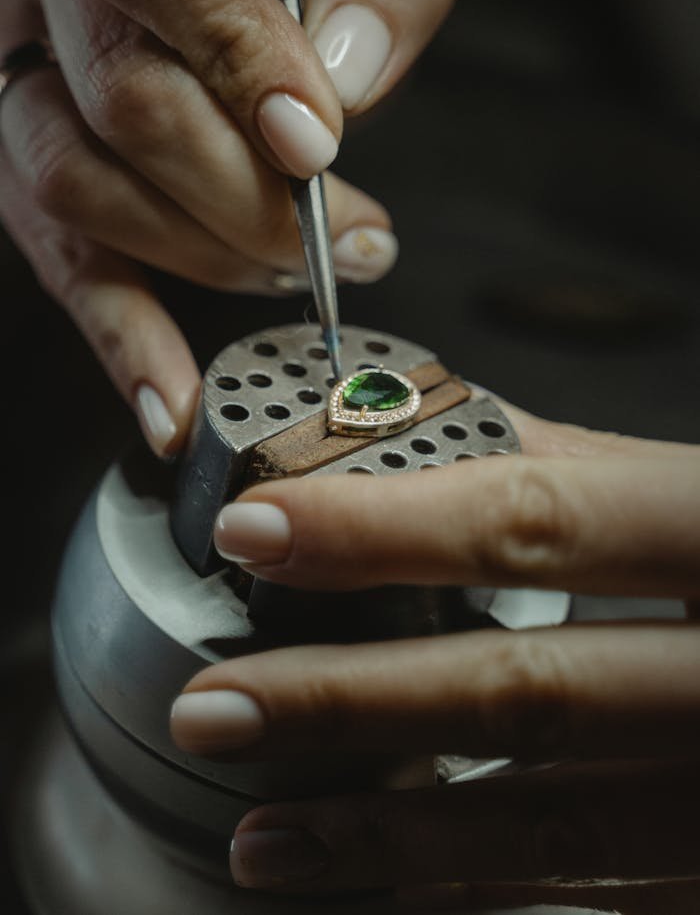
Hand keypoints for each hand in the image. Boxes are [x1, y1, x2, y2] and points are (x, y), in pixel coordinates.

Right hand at [0, 0, 459, 454]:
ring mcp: (11, 66)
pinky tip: (172, 406)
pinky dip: (120, 338)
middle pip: (122, 105)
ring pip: (76, 187)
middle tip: (352, 237)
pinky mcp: (21, 155)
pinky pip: (57, 253)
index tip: (317, 144)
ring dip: (206, 256)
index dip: (236, 61)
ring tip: (302, 270)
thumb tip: (345, 85)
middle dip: (248, 197)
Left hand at [170, 402, 699, 912]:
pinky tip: (392, 879)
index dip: (389, 527)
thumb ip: (588, 469)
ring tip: (263, 833)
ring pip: (548, 826)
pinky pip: (597, 894)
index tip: (259, 527)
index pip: (538, 519)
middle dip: (354, 703)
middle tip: (217, 704)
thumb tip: (432, 435)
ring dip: (390, 831)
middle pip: (526, 692)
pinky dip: (483, 887)